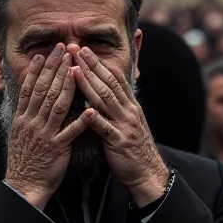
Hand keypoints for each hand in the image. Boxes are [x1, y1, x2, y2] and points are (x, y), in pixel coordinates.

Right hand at [4, 44, 90, 209]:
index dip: (40, 68)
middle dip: (55, 68)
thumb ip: (29, 114)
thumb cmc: (26, 159)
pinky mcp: (56, 148)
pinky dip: (80, 120)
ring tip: (76, 67)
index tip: (47, 52)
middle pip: (44, 90)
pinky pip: (70, 132)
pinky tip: (90, 109)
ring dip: (67, 85)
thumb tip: (33, 96)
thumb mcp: (22, 132)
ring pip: (56, 105)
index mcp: (24, 118)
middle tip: (65, 48)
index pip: (31, 87)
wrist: (23, 186)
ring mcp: (44, 134)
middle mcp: (32, 122)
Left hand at [71, 45, 168, 205]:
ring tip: (74, 70)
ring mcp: (124, 125)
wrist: (148, 172)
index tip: (84, 49)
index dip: (99, 63)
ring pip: (105, 100)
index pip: (114, 78)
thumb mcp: (129, 122)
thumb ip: (118, 107)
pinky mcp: (119, 142)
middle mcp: (128, 111)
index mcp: (130, 106)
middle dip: (91, 65)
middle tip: (76, 49)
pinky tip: (85, 110)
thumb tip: (104, 91)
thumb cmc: (134, 148)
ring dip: (89, 84)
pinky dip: (95, 118)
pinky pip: (106, 128)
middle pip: (109, 83)